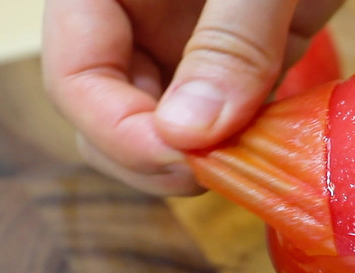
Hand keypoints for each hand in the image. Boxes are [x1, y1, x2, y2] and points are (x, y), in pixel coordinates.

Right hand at [42, 0, 343, 194]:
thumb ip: (229, 39)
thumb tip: (187, 138)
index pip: (74, 74)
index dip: (117, 131)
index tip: (181, 161)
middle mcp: (139, 17)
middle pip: (112, 115)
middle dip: (155, 158)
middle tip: (217, 173)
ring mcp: (191, 41)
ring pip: (171, 130)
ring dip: (207, 161)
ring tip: (254, 161)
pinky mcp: (248, 58)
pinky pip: (233, 120)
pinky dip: (252, 145)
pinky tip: (280, 148)